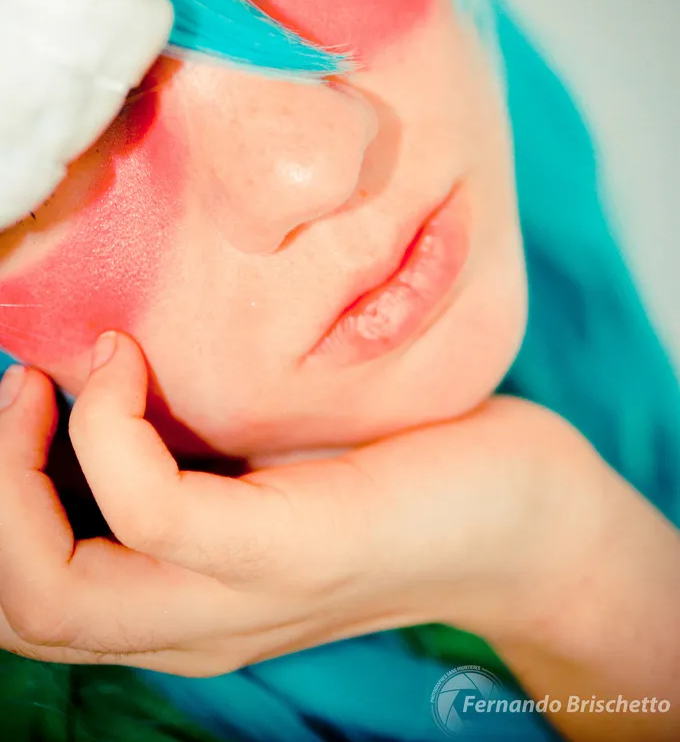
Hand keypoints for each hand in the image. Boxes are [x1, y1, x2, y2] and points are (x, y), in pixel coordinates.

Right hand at [0, 332, 612, 676]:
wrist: (520, 517)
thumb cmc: (388, 471)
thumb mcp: (260, 466)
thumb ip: (183, 452)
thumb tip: (95, 369)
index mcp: (182, 608)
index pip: (29, 608)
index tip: (15, 402)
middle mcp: (196, 624)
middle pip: (22, 613)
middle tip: (12, 393)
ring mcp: (242, 597)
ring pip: (58, 592)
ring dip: (15, 475)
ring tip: (41, 385)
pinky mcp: (292, 550)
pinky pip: (153, 511)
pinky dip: (107, 431)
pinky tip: (127, 366)